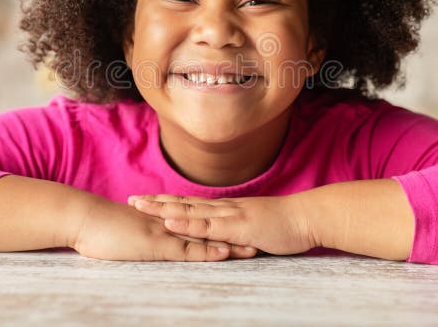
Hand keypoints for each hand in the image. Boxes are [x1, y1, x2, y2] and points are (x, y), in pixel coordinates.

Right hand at [70, 196, 257, 260]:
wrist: (82, 218)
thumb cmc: (98, 228)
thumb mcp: (126, 230)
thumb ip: (142, 232)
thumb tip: (148, 238)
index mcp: (163, 221)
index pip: (198, 225)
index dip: (221, 228)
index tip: (242, 231)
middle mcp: (169, 225)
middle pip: (208, 230)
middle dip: (234, 234)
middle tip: (259, 237)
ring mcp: (164, 233)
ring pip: (204, 239)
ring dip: (229, 244)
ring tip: (254, 249)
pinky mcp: (156, 245)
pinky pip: (186, 249)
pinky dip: (206, 251)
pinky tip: (224, 253)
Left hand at [128, 193, 316, 255]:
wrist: (306, 218)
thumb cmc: (285, 225)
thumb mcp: (254, 228)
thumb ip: (237, 231)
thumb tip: (226, 238)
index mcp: (226, 209)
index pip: (191, 204)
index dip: (168, 201)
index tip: (146, 199)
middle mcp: (223, 208)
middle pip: (183, 203)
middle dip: (156, 201)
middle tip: (131, 199)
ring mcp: (229, 216)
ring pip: (190, 211)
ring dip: (163, 208)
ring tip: (140, 206)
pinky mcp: (236, 227)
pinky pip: (208, 226)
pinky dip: (187, 224)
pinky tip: (170, 222)